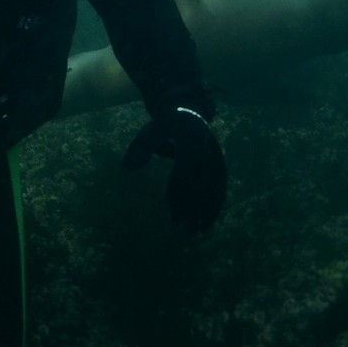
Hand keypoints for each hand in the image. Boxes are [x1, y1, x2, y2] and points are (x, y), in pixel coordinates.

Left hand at [122, 106, 226, 233]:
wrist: (189, 114)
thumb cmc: (166, 125)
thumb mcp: (151, 130)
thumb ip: (140, 148)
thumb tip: (126, 168)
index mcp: (192, 142)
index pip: (185, 175)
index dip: (178, 196)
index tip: (171, 215)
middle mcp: (208, 152)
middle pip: (201, 186)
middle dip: (191, 209)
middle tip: (179, 228)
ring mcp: (217, 161)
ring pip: (214, 191)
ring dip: (205, 213)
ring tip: (193, 232)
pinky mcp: (221, 168)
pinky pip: (220, 191)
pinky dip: (214, 208)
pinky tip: (205, 225)